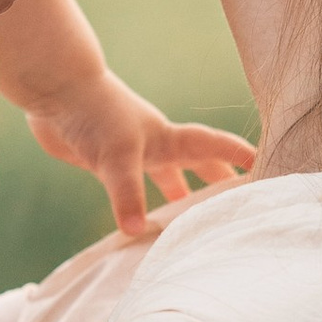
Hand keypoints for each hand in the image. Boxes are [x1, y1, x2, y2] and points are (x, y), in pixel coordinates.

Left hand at [21, 71, 256, 239]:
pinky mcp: (104, 163)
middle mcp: (155, 146)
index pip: (213, 148)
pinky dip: (140, 206)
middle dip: (216, 183)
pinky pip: (131, 190)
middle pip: (195, 166)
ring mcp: (130, 154)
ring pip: (163, 179)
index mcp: (169, 139)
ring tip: (189, 224)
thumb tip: (136, 231)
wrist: (55, 90)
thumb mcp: (118, 155)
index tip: (266, 169)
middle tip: (236, 203)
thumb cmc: (96, 112)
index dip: (239, 158)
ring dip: (177, 197)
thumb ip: (129, 193)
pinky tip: (136, 221)